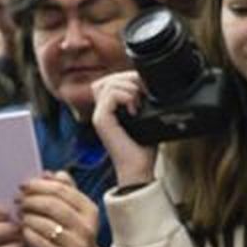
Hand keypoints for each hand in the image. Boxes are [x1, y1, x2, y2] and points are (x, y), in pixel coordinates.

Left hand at [19, 171, 114, 246]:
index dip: (39, 185)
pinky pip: (41, 242)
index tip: (24, 185)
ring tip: (20, 215)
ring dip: (27, 217)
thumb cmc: (74, 234)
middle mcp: (87, 227)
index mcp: (89, 209)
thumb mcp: (75, 212)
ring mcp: (77, 245)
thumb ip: (64, 190)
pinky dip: (29, 234)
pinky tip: (24, 230)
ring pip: (45, 224)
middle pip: (52, 205)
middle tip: (18, 200)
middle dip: (31, 200)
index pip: (62, 190)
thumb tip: (49, 173)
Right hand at [88, 70, 156, 186]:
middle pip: (108, 79)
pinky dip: (126, 97)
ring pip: (109, 83)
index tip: (143, 89)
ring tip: (138, 104)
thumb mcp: (145, 118)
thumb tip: (147, 84)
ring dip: (129, 89)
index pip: (109, 81)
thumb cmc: (143, 147)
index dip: (126, 79)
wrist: (138, 168)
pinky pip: (110, 95)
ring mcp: (99, 116)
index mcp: (108, 110)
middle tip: (143, 93)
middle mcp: (100, 111)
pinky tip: (134, 110)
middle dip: (129, 79)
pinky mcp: (101, 121)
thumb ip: (142, 100)